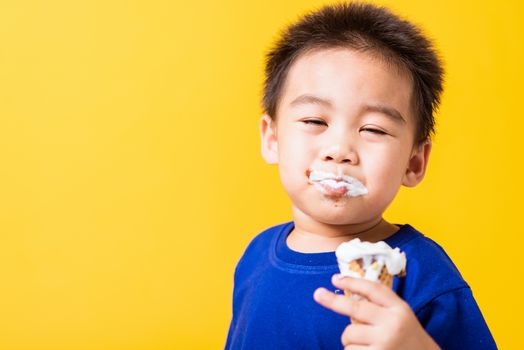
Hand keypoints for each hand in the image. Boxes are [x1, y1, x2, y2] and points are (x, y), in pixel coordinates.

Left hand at [313, 274, 439, 349]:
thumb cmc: (406, 336)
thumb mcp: (400, 315)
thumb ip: (380, 304)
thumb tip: (346, 291)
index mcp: (399, 309)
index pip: (373, 289)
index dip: (352, 281)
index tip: (335, 278)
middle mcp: (392, 325)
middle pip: (355, 308)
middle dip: (333, 301)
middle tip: (318, 294)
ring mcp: (384, 343)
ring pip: (349, 335)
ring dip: (350, 340)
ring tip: (367, 344)